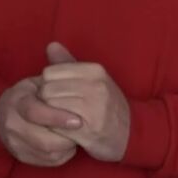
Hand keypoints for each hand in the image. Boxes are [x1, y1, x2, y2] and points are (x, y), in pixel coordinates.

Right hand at [0, 76, 83, 166]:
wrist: (2, 114)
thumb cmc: (30, 95)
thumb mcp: (38, 80)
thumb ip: (52, 68)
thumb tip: (56, 46)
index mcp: (17, 101)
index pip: (35, 112)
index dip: (57, 117)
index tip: (78, 120)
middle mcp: (12, 123)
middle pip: (43, 140)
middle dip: (67, 138)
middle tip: (81, 131)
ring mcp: (15, 142)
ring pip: (47, 153)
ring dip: (67, 147)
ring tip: (75, 136)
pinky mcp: (21, 156)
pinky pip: (47, 161)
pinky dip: (62, 155)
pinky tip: (68, 145)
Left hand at [39, 42, 130, 161]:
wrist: (131, 132)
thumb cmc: (107, 103)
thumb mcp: (93, 78)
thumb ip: (69, 63)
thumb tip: (51, 45)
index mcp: (94, 71)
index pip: (50, 72)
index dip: (47, 83)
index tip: (55, 92)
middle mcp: (95, 87)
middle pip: (48, 90)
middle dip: (46, 100)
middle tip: (55, 107)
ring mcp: (93, 109)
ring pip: (50, 107)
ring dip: (49, 115)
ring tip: (59, 117)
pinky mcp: (88, 130)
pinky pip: (57, 125)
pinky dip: (55, 128)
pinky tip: (63, 129)